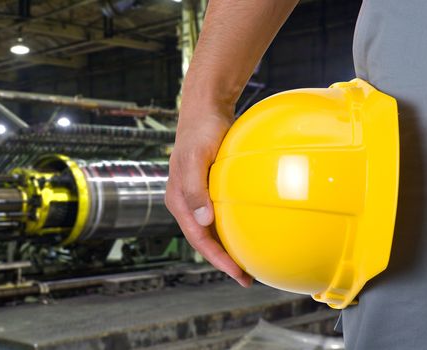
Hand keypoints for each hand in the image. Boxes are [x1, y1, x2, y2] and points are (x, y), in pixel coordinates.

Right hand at [165, 105, 252, 287]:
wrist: (205, 108)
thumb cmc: (200, 131)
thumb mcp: (196, 158)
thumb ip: (195, 189)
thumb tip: (203, 220)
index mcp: (179, 200)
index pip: (198, 239)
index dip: (217, 259)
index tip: (237, 273)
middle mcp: (186, 202)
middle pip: (204, 240)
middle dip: (223, 261)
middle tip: (246, 278)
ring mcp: (196, 196)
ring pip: (211, 230)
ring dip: (227, 247)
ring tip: (247, 262)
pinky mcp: (208, 187)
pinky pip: (220, 214)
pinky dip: (231, 227)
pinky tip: (247, 230)